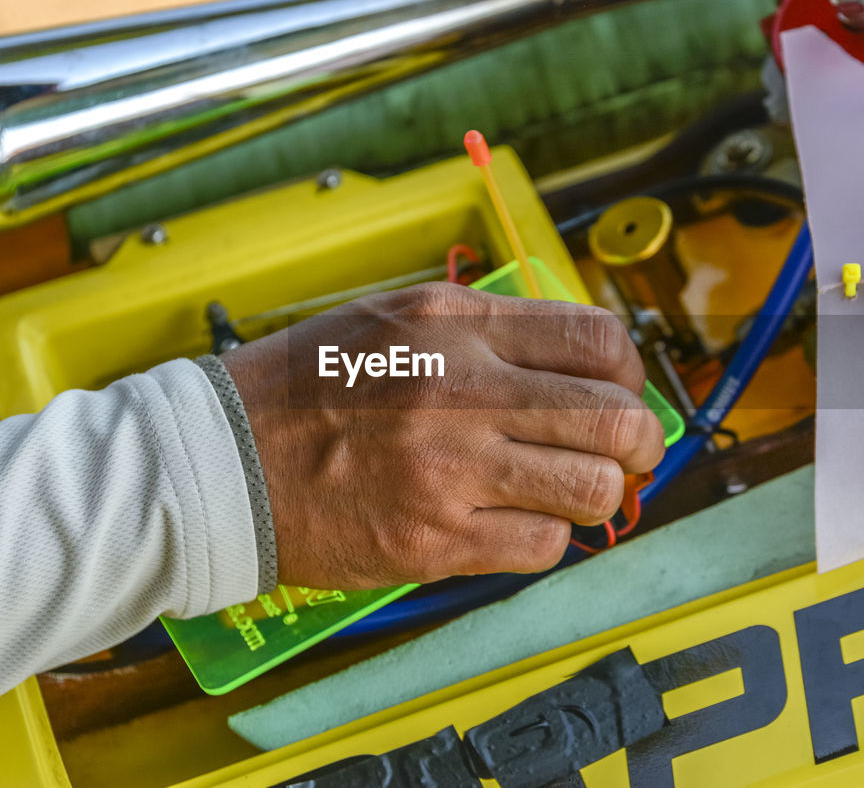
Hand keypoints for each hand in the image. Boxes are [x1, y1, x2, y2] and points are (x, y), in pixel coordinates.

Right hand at [220, 282, 664, 588]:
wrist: (222, 458)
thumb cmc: (306, 386)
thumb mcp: (396, 317)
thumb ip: (488, 329)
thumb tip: (578, 361)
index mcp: (456, 324)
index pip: (598, 341)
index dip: (630, 372)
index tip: (620, 392)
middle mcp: (462, 390)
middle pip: (617, 418)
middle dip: (640, 441)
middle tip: (625, 453)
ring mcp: (450, 469)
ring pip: (593, 488)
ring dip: (595, 493)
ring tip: (566, 490)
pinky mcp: (435, 540)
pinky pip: (543, 546)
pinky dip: (544, 537)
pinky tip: (512, 522)